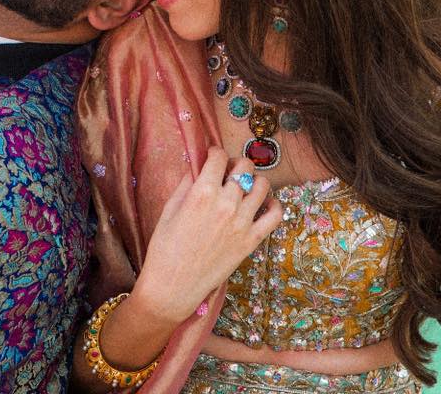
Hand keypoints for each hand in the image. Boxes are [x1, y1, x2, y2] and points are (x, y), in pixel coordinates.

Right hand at [132, 148, 282, 326]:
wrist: (173, 288)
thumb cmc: (165, 248)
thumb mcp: (169, 209)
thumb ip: (187, 183)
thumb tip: (199, 165)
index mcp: (202, 193)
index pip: (219, 156)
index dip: (214, 153)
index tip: (212, 158)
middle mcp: (226, 204)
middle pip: (244, 166)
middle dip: (235, 164)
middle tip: (226, 174)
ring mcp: (242, 223)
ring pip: (262, 184)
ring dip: (253, 181)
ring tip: (243, 188)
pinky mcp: (252, 241)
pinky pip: (276, 215)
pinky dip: (273, 205)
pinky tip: (262, 204)